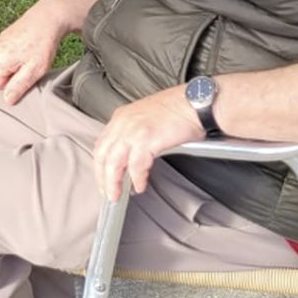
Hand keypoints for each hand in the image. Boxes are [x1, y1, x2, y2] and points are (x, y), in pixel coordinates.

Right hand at [0, 0, 69, 104]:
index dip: (8, 87)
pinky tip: (29, 50)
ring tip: (31, 59)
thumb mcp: (34, 70)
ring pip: (1, 64)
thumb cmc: (43, 43)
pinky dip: (15, 56)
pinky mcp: (5, 37)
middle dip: (11, 77)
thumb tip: (7, 100)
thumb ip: (18, 86)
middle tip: (29, 70)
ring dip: (14, 67)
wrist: (48, 16)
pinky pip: (5, 54)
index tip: (23, 80)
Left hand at [91, 86, 203, 201]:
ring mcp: (133, 130)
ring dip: (113, 182)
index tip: (102, 176)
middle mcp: (123, 122)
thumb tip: (131, 157)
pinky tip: (140, 186)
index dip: (100, 164)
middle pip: (102, 155)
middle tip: (107, 193)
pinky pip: (135, 165)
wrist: (197, 102)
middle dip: (102, 177)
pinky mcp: (146, 139)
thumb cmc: (179, 109)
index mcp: (122, 116)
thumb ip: (135, 133)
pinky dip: (137, 179)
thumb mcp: (147, 117)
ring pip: (113, 162)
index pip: (102, 144)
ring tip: (116, 195)